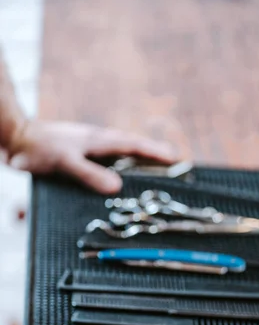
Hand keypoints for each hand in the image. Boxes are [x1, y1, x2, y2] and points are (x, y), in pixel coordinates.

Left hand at [7, 120, 175, 193]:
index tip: (176, 159)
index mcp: (98, 140)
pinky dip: (119, 163)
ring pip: (119, 151)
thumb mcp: (65, 162)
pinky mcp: (78, 153)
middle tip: (173, 162)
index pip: (134, 145)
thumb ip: (90, 174)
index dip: (156, 153)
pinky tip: (117, 172)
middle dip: (153, 154)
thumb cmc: (38, 148)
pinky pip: (106, 157)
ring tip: (154, 167)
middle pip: (132, 146)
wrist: (15, 137)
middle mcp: (96, 141)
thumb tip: (117, 187)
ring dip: (137, 158)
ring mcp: (87, 146)